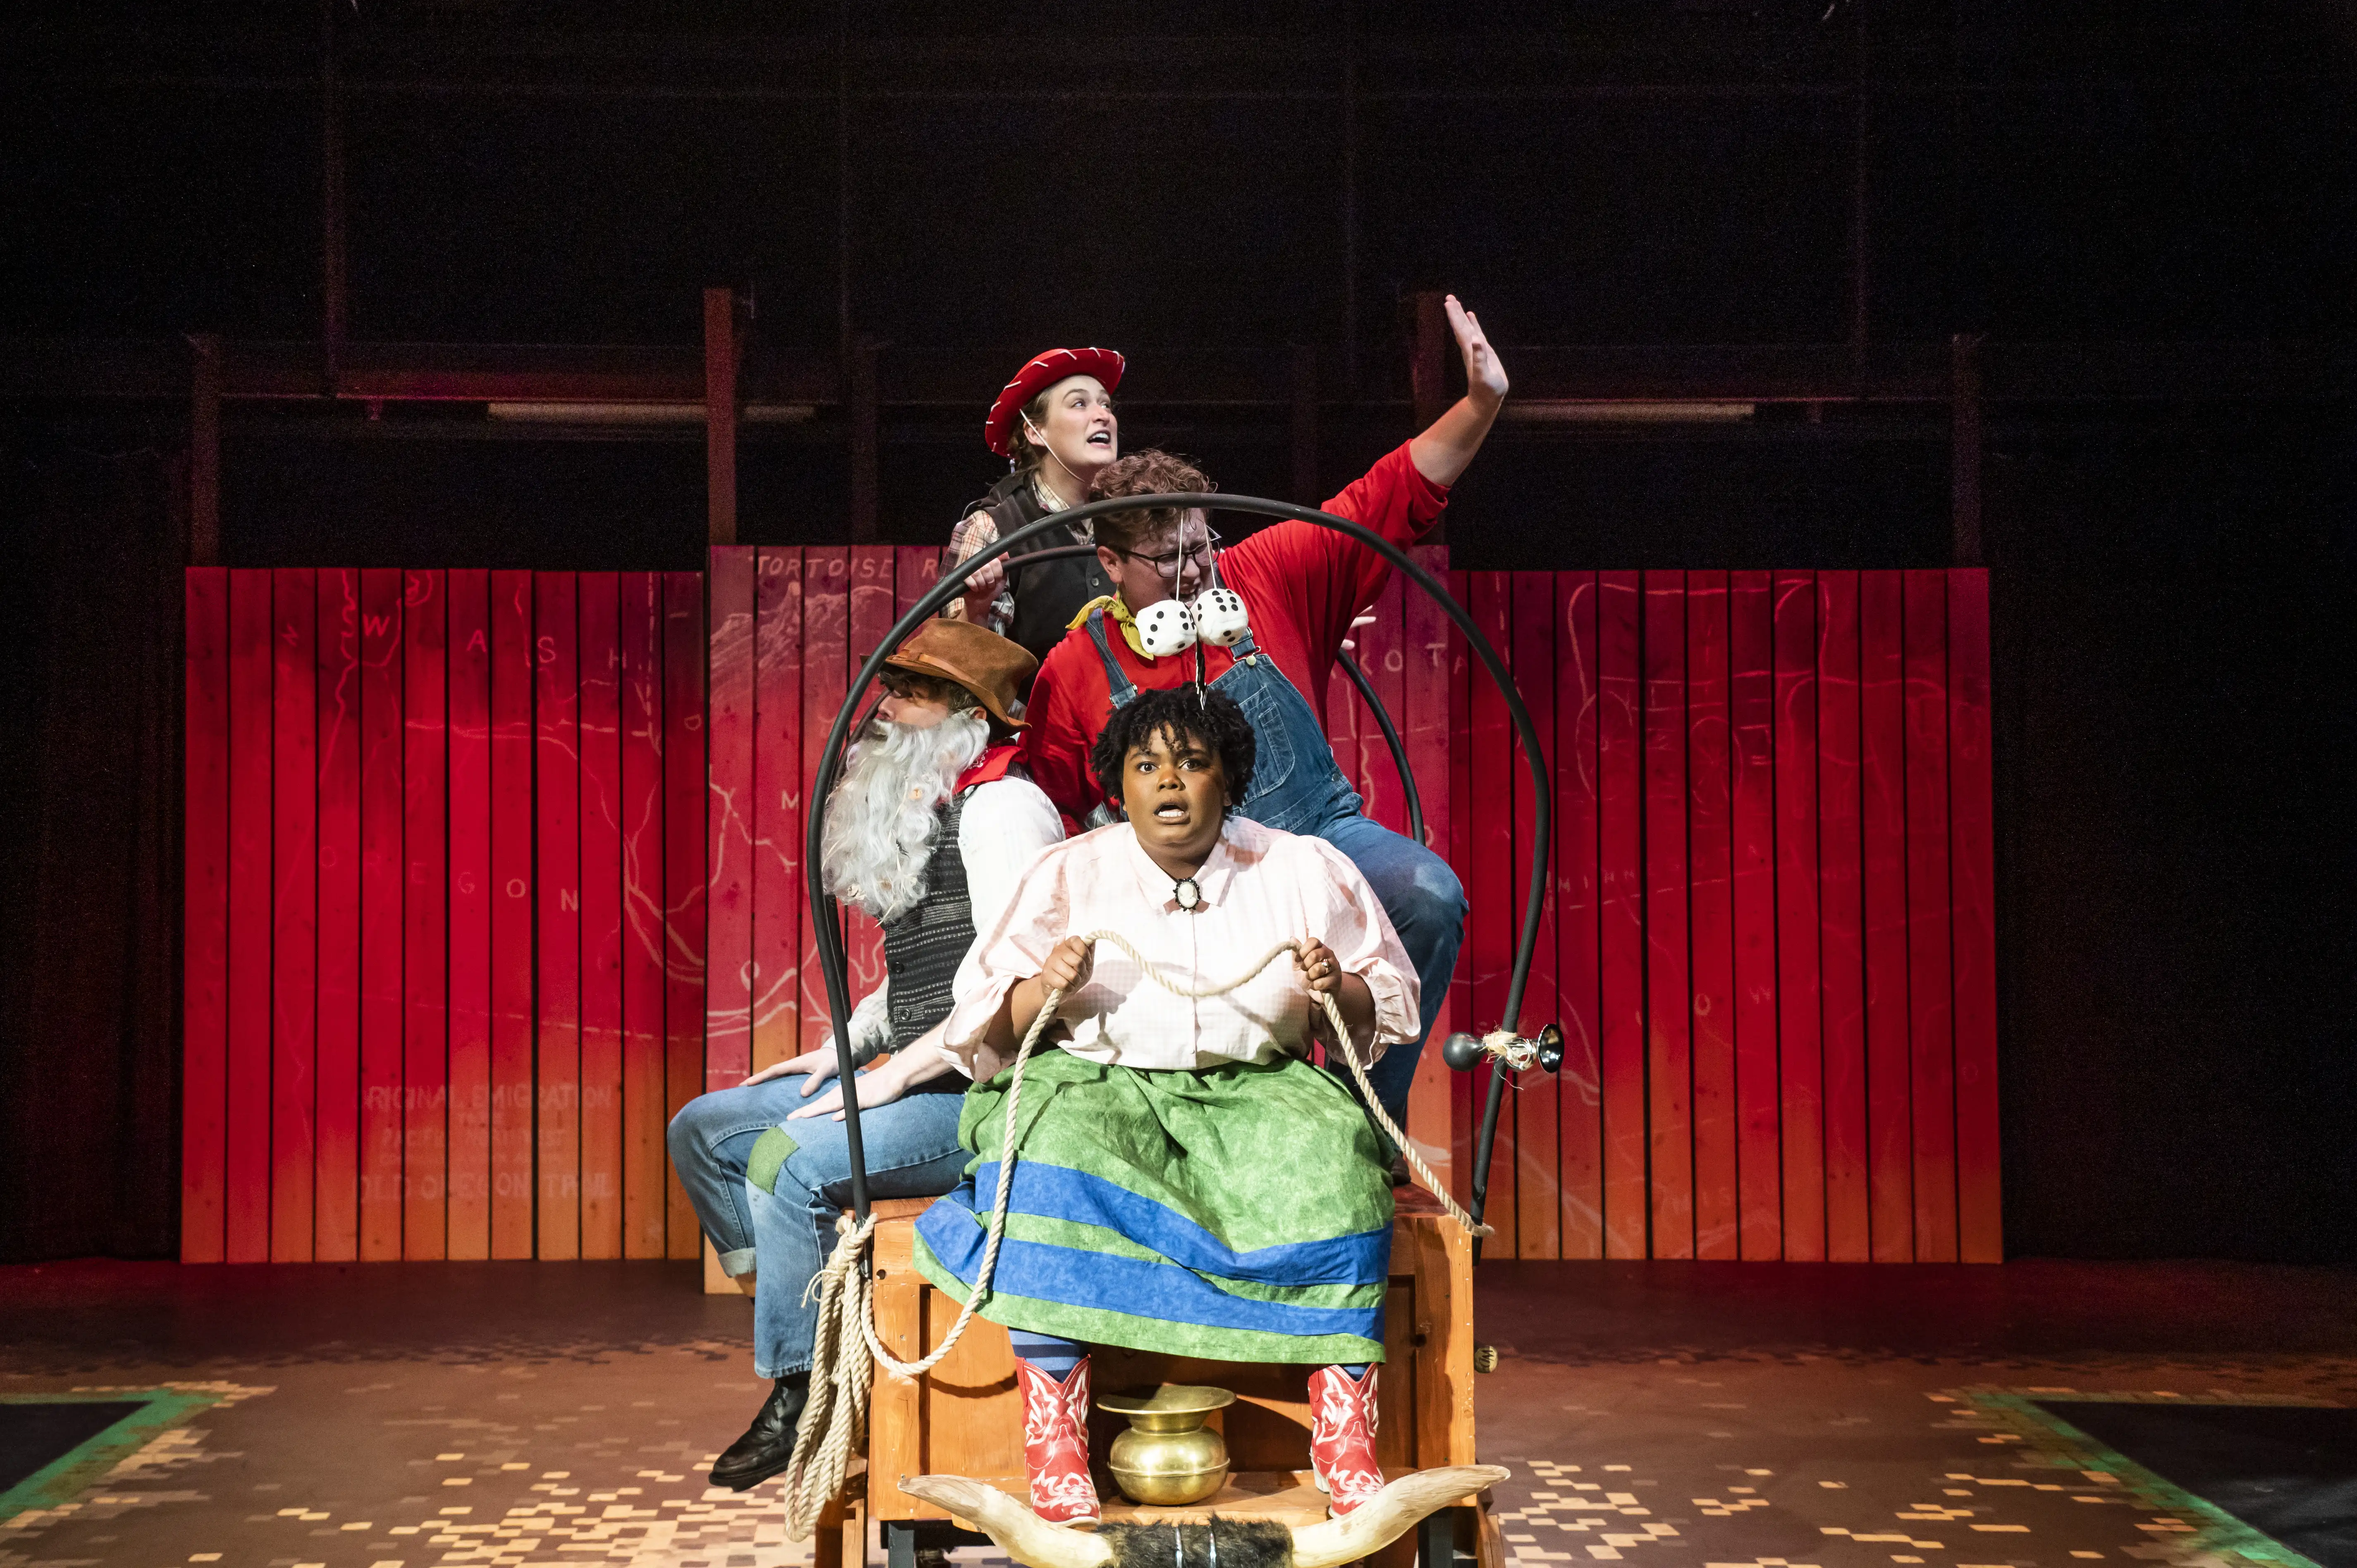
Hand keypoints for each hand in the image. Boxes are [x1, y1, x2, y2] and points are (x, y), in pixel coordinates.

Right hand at [740, 1046, 841, 1093]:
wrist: (838, 1054)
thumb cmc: (832, 1061)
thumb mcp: (825, 1070)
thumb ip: (815, 1080)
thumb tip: (802, 1094)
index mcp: (795, 1064)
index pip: (774, 1071)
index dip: (760, 1077)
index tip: (747, 1083)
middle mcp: (792, 1066)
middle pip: (770, 1073)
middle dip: (756, 1079)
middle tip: (741, 1087)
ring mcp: (794, 1069)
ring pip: (775, 1076)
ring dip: (763, 1081)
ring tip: (750, 1090)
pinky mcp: (798, 1073)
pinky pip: (782, 1078)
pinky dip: (773, 1082)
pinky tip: (769, 1090)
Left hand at [789, 1048, 918, 1121]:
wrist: (892, 1077)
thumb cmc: (876, 1087)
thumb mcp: (857, 1097)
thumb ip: (846, 1107)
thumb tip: (834, 1117)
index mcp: (840, 1094)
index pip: (820, 1103)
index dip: (806, 1110)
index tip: (792, 1117)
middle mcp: (843, 1094)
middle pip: (821, 1104)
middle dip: (805, 1112)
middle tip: (790, 1118)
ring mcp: (853, 1096)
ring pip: (832, 1104)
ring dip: (818, 1110)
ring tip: (804, 1116)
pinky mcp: (864, 1099)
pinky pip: (852, 1107)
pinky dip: (844, 1112)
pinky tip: (835, 1117)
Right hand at [962, 552, 1005, 607]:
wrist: (982, 600)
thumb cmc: (991, 587)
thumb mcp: (1002, 577)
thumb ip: (1004, 564)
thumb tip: (1005, 553)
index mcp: (987, 559)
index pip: (995, 561)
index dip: (998, 573)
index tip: (997, 579)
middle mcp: (977, 561)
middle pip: (986, 567)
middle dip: (990, 580)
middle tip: (989, 584)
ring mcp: (968, 568)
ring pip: (977, 573)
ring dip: (982, 584)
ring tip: (982, 587)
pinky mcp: (961, 575)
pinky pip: (968, 578)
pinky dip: (974, 586)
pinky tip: (976, 588)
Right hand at [1039, 935, 1093, 996]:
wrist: (1058, 988)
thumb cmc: (1073, 974)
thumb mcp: (1085, 963)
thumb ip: (1089, 952)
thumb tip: (1092, 940)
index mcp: (1067, 945)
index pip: (1076, 940)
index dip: (1085, 953)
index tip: (1086, 961)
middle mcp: (1057, 951)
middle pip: (1077, 961)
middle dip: (1082, 972)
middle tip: (1079, 975)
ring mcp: (1050, 962)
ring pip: (1071, 974)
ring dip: (1076, 982)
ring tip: (1073, 982)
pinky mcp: (1046, 974)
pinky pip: (1063, 983)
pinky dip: (1069, 988)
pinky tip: (1067, 987)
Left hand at [1298, 940, 1344, 996]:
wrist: (1319, 993)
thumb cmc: (1310, 976)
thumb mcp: (1299, 965)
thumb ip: (1296, 953)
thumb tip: (1292, 938)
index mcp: (1320, 948)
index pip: (1313, 941)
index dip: (1303, 950)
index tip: (1300, 959)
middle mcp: (1330, 955)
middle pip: (1314, 955)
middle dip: (1305, 965)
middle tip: (1306, 970)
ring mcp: (1335, 967)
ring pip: (1318, 969)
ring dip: (1310, 977)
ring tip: (1312, 978)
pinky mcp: (1337, 980)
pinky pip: (1321, 982)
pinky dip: (1315, 986)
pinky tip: (1317, 986)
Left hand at [1446, 295, 1507, 409]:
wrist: (1487, 400)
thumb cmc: (1486, 389)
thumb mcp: (1484, 374)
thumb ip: (1480, 357)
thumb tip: (1476, 339)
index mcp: (1469, 350)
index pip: (1460, 330)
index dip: (1454, 316)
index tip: (1448, 303)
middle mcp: (1470, 347)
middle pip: (1460, 326)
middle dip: (1455, 312)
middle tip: (1449, 297)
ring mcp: (1476, 349)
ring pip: (1467, 328)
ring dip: (1461, 316)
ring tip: (1457, 303)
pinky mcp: (1484, 351)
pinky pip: (1477, 333)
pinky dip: (1473, 324)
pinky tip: (1471, 316)